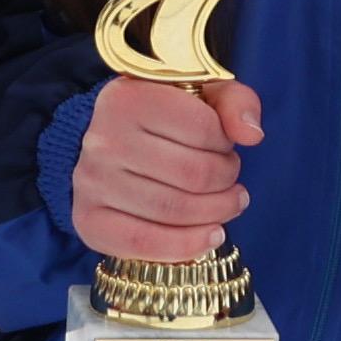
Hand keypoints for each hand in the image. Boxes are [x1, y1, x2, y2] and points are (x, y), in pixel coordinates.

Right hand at [71, 77, 261, 262]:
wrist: (108, 144)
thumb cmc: (163, 118)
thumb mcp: (201, 94)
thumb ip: (235, 102)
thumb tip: (252, 135)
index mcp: (129, 97)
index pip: (203, 128)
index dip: (226, 143)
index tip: (224, 146)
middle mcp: (104, 138)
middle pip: (194, 175)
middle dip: (226, 181)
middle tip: (231, 181)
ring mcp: (92, 182)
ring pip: (175, 210)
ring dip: (216, 213)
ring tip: (228, 205)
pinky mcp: (89, 220)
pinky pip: (145, 242)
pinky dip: (187, 245)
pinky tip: (211, 237)